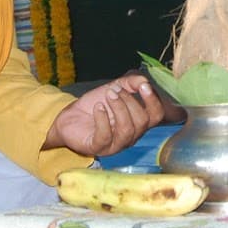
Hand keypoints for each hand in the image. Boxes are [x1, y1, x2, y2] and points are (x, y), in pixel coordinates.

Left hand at [44, 75, 165, 157]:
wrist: (71, 116)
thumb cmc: (95, 105)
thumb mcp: (114, 89)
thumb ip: (130, 83)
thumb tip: (144, 80)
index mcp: (138, 122)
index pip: (156, 116)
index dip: (153, 101)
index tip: (143, 86)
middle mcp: (130, 136)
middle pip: (142, 121)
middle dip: (129, 101)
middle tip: (114, 90)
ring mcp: (115, 144)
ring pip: (126, 130)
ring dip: (118, 108)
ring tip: (108, 95)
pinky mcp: (98, 148)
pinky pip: (105, 136)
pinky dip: (102, 119)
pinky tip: (98, 107)